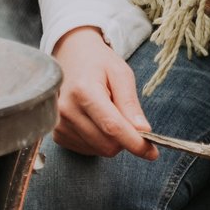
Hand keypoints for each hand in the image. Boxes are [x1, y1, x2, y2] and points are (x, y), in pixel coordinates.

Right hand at [50, 27, 156, 158]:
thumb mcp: (121, 74)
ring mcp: (59, 124)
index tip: (152, 152)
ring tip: (107, 113)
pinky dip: (99, 141)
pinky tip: (96, 121)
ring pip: (98, 150)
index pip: (113, 127)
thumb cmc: (99, 64)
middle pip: (107, 144)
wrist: (72, 57)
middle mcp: (67, 110)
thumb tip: (142, 131)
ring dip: (112, 140)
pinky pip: (88, 150)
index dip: (135, 143)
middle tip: (127, 118)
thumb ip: (130, 103)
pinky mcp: (58, 134)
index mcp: (84, 91)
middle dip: (125, 139)